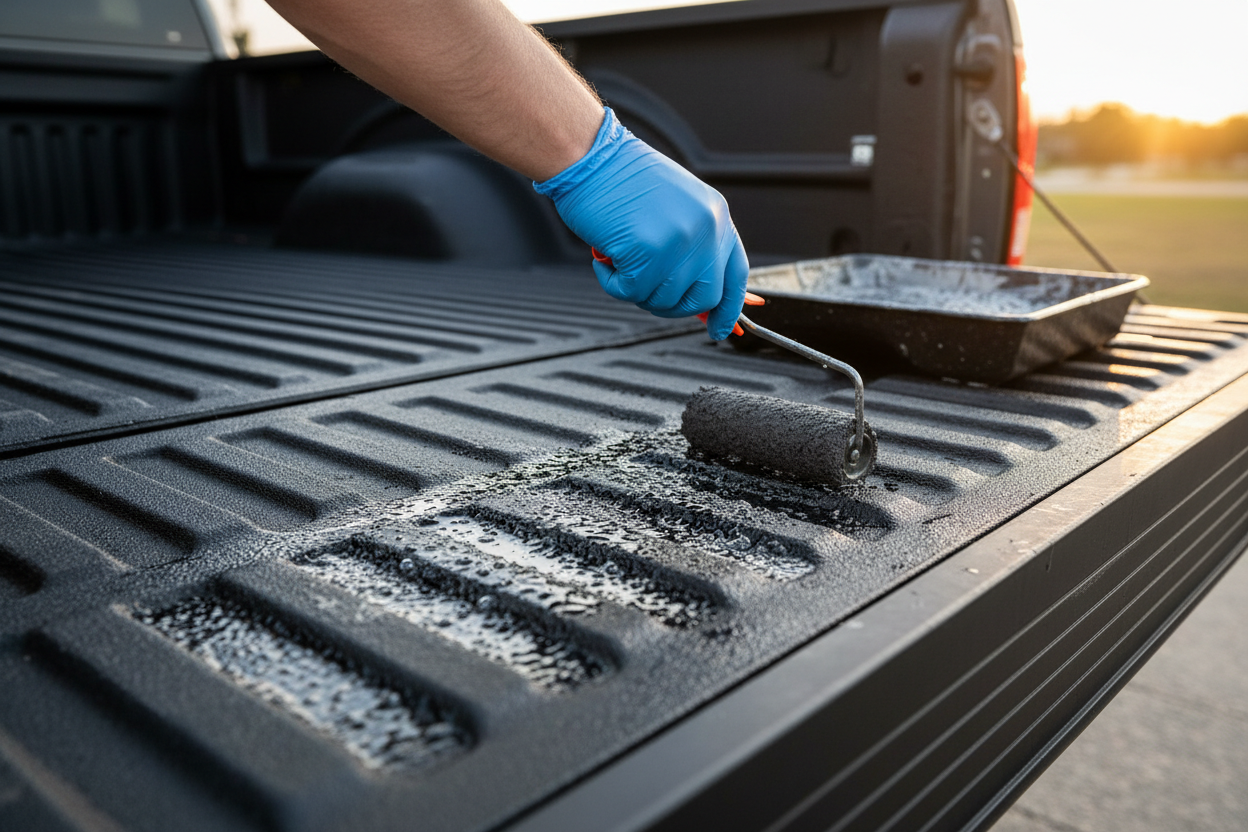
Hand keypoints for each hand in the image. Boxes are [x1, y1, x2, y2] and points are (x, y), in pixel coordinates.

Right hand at [534, 109, 748, 339]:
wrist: (590, 156)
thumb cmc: (621, 178)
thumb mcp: (676, 205)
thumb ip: (692, 245)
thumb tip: (696, 293)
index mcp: (716, 215)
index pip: (735, 274)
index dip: (728, 308)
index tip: (720, 328)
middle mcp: (705, 230)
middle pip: (703, 297)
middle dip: (673, 305)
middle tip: (644, 288)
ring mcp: (679, 242)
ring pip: (665, 300)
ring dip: (636, 289)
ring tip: (619, 257)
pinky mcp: (648, 253)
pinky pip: (631, 293)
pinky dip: (612, 283)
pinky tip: (603, 256)